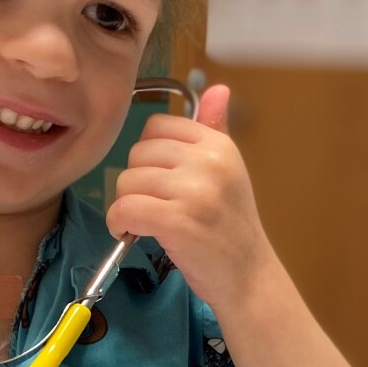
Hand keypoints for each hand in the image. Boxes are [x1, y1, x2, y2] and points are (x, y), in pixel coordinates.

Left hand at [106, 85, 273, 310]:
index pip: (157, 125)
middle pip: (137, 153)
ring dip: (126, 205)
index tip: (159, 179)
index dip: (149, 154)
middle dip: (136, 181)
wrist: (249, 277)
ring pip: (127, 181)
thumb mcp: (228, 171)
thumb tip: (217, 89)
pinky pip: (124, 208)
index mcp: (218, 145)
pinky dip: (118, 223)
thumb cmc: (231, 226)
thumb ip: (216, 128)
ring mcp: (194, 192)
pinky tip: (129, 233)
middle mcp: (209, 162)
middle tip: (154, 205)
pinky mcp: (177, 222)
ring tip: (145, 222)